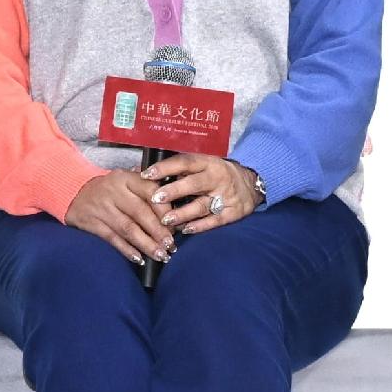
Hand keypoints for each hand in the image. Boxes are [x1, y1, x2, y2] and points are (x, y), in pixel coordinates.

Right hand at [62, 167, 175, 262]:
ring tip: (161, 255)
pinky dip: (126, 249)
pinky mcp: (91, 223)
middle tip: (171, 245)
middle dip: (158, 231)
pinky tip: (139, 258)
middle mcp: (114, 191)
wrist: (73, 191)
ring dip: (146, 244)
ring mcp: (102, 208)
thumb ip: (146, 186)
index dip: (164, 209)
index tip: (175, 223)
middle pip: (140, 212)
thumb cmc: (108, 189)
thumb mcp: (124, 180)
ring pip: (128, 228)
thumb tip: (175, 203)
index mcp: (125, 178)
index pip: (149, 191)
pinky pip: (112, 238)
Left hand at [148, 152, 263, 233]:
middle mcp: (217, 178)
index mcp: (207, 162)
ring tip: (166, 220)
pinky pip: (215, 220)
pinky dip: (200, 226)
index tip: (146, 174)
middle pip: (193, 184)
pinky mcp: (233, 212)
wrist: (252, 183)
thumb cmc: (216, 173)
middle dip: (173, 191)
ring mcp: (226, 196)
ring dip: (183, 213)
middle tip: (155, 199)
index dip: (165, 168)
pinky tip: (185, 229)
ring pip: (202, 205)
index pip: (185, 162)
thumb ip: (176, 169)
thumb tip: (139, 170)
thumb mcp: (202, 165)